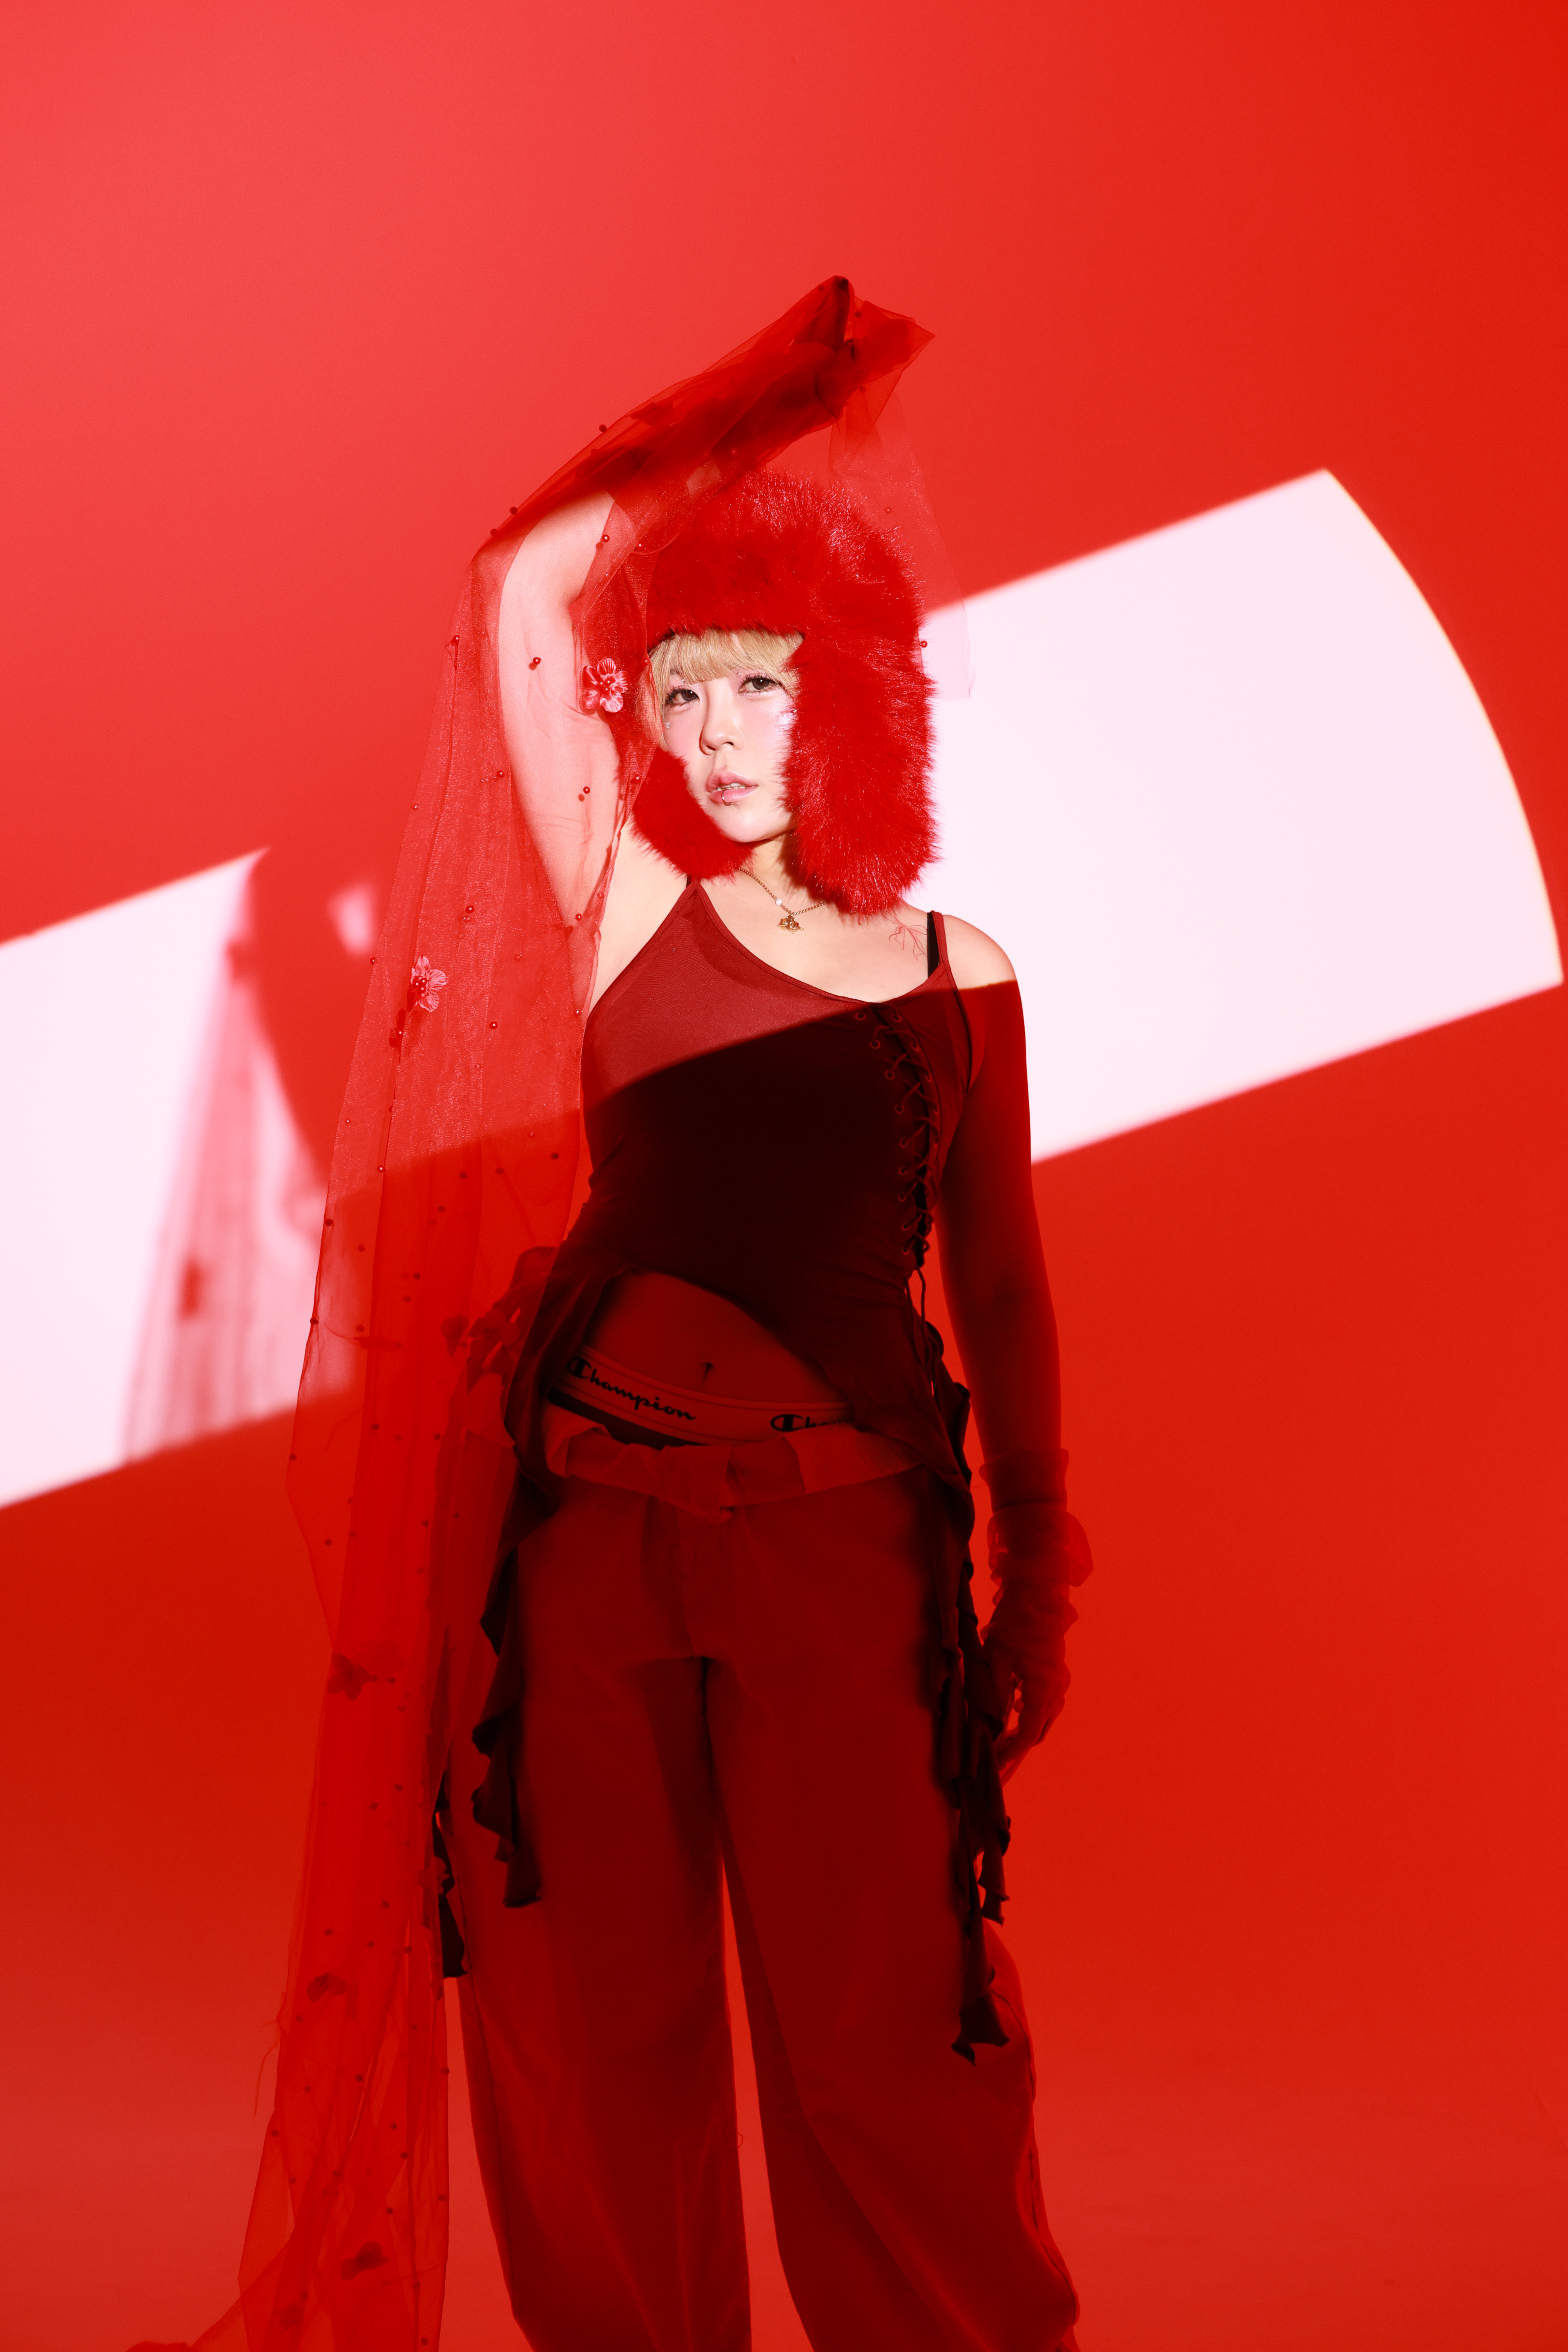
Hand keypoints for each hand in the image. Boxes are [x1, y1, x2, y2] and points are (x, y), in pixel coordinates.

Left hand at [982, 1585, 1072, 1780]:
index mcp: (1044, 1687)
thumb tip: (990, 1724)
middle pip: (1038, 1731)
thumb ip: (994, 1692)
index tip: (996, 1767)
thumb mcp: (996, 1655)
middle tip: (993, 1763)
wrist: (1038, 1592)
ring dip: (1022, 1734)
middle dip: (1016, 1748)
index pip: (1028, 1733)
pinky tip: (1009, 1719)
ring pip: (1042, 1720)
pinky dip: (1027, 1718)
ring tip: (998, 1746)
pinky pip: (1043, 1706)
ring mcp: (1059, 1682)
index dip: (1011, 1753)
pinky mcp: (1055, 1674)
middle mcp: (1057, 1689)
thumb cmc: (1015, 1621)